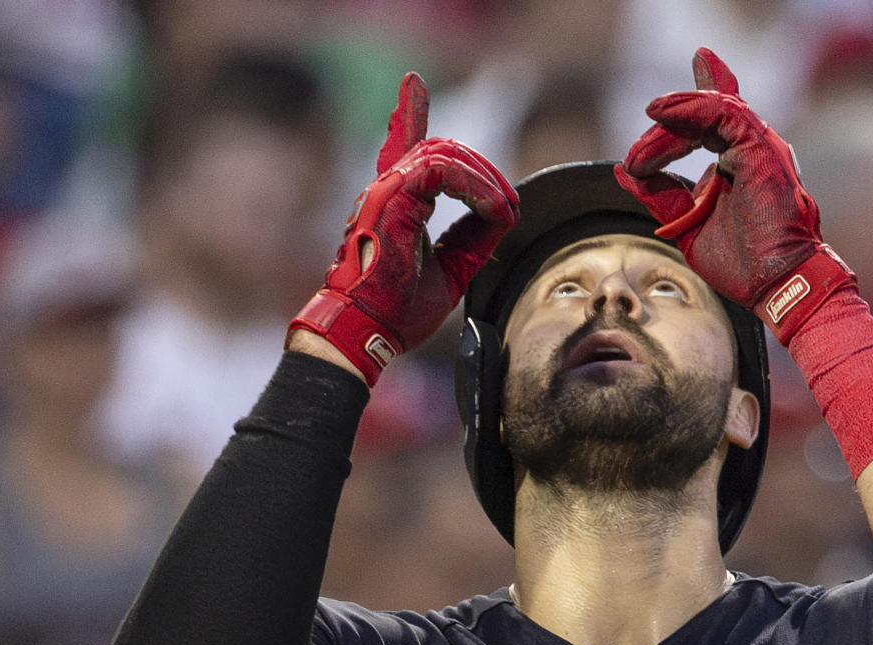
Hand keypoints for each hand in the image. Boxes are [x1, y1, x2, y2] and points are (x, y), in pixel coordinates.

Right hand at [290, 73, 518, 384]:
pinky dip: (476, 186)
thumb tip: (503, 214)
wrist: (365, 331)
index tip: (414, 84)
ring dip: (485, 178)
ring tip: (503, 207)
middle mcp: (388, 191)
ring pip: (445, 154)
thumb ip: (474, 238)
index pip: (406, 149)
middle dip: (483, 169)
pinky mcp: (392, 199)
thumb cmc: (397, 310)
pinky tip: (494, 207)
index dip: (411, 115)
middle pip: (441, 150)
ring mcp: (386, 192)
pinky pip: (442, 170)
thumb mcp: (452, 270)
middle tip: (506, 201)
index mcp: (396, 204)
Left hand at [615, 48, 853, 344]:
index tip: (658, 101)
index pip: (714, 118)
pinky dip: (690, 110)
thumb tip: (626, 172)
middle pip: (705, 113)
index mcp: (738, 163)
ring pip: (711, 110)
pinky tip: (663, 116)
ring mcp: (758, 147)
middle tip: (635, 160)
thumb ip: (660, 195)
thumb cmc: (742, 265)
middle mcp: (750, 150)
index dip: (690, 100)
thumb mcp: (686, 225)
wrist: (774, 285)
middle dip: (663, 130)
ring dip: (669, 124)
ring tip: (640, 153)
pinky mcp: (761, 150)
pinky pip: (725, 113)